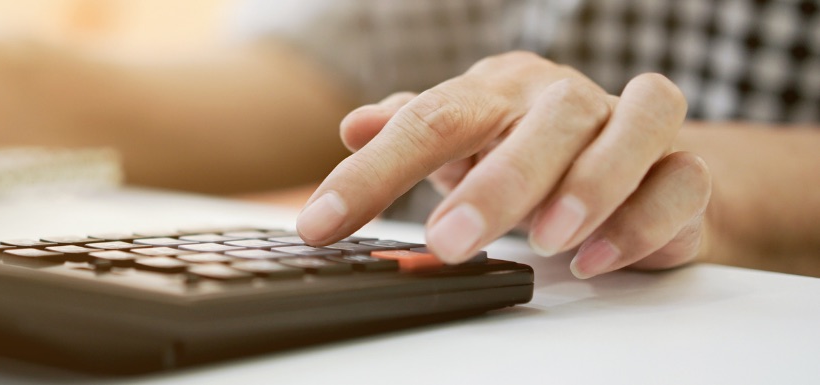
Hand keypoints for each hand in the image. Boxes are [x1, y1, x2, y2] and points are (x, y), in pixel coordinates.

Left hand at [297, 51, 711, 278]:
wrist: (634, 161)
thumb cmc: (529, 150)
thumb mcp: (461, 142)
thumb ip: (410, 132)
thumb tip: (354, 125)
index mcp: (498, 91)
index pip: (429, 119)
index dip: (370, 174)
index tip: (323, 223)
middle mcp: (565, 99)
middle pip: (539, 122)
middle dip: (494, 186)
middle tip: (449, 242)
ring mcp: (630, 126)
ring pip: (629, 130)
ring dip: (587, 187)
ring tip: (546, 240)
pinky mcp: (685, 169)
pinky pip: (682, 181)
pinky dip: (643, 219)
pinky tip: (599, 256)